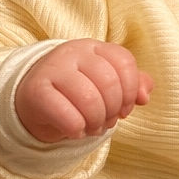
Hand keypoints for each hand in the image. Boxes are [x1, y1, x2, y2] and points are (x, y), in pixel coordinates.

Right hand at [14, 39, 151, 142]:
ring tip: (92, 128)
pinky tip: (75, 131)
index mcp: (94, 47)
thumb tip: (144, 96)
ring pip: (89, 99)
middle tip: (106, 122)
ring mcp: (53, 68)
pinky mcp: (35, 90)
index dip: (130, 91)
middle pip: (109, 82)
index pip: (124, 62)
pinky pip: (67, 115)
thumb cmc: (77, 93)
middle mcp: (73, 52)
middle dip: (113, 110)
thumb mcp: (106, 85)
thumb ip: (132, 85)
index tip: (124, 109)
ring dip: (96, 122)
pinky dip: (77, 129)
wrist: (33, 101)